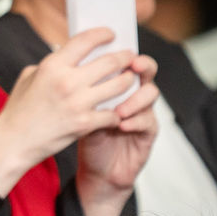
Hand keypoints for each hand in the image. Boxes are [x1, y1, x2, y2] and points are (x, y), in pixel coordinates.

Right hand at [0, 28, 140, 193]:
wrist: (13, 142)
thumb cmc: (19, 110)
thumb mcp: (29, 77)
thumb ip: (52, 64)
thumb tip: (69, 57)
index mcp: (52, 66)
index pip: (86, 40)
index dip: (103, 34)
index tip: (111, 34)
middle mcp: (67, 81)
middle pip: (110, 61)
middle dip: (125, 57)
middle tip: (130, 57)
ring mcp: (78, 103)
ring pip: (120, 85)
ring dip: (128, 81)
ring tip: (130, 80)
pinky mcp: (85, 124)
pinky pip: (114, 113)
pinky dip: (118, 112)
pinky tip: (117, 111)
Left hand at [75, 57, 160, 215]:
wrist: (95, 171)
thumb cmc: (85, 135)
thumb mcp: (78, 108)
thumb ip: (78, 88)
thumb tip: (65, 62)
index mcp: (116, 83)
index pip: (124, 59)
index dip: (123, 50)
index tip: (117, 44)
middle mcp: (133, 94)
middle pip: (146, 70)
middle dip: (141, 66)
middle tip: (132, 67)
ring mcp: (143, 112)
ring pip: (151, 93)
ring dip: (136, 98)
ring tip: (119, 109)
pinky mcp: (148, 133)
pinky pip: (148, 121)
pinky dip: (135, 121)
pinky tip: (121, 126)